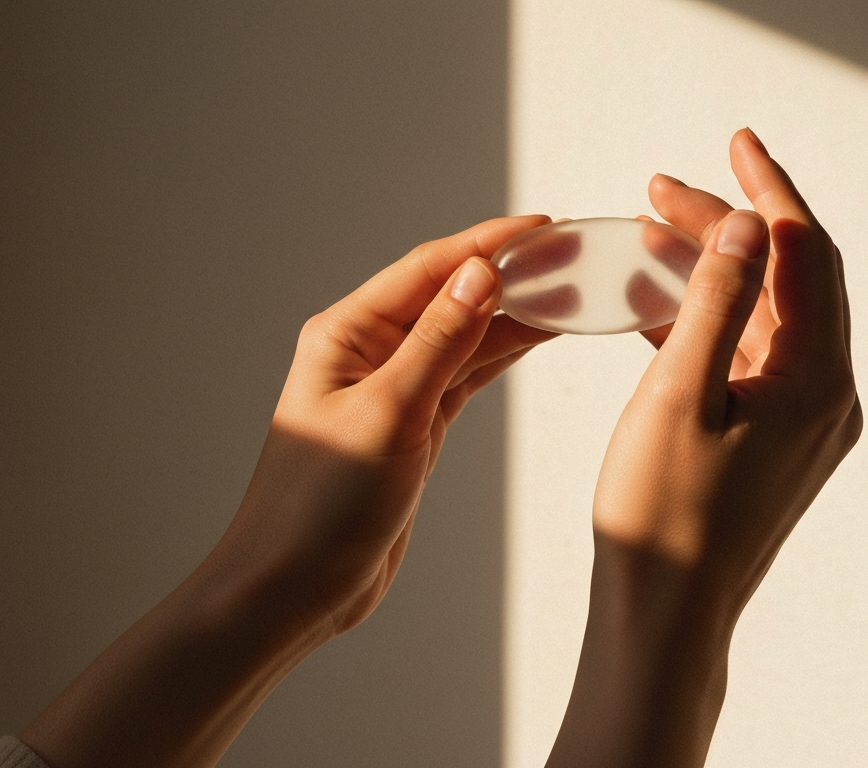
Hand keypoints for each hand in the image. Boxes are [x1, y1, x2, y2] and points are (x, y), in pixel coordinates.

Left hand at [20, 216, 555, 767]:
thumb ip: (439, 343)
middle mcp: (369, 352)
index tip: (545, 227)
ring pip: (465, 334)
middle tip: (572, 256)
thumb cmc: (318, 508)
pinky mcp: (413, 425)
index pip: (429, 269)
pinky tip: (536, 337)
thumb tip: (480, 273)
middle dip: (511, 273)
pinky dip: (501, 355)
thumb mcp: (389, 416)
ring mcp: (393, 388)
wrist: (294, 586)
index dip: (490, 243)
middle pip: (451, 294)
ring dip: (514, 314)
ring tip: (569, 291)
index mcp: (347, 334)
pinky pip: (465, 374)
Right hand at [547, 129, 860, 767]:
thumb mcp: (678, 392)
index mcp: (818, 379)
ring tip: (651, 235)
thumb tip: (748, 221)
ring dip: (716, 271)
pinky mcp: (776, 443)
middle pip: (790, 278)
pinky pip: (751, 358)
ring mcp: (806, 423)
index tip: (732, 140)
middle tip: (663, 189)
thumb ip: (716, 298)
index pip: (806, 253)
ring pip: (767, 317)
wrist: (664, 620)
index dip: (767, 189)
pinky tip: (658, 303)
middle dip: (731, 224)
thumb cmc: (663, 517)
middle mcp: (828, 396)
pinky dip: (711, 321)